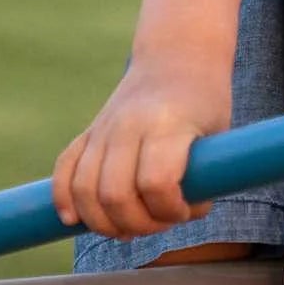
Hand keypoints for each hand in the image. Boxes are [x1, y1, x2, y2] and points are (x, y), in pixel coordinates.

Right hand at [52, 61, 230, 239]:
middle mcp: (129, 124)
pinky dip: (64, 199)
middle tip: (159, 222)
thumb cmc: (205, 101)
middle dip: (136, 224)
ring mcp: (104, 127)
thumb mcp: (219, 133)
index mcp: (168, 123)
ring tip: (128, 228)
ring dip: (103, 222)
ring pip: (84, 188)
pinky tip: (74, 220)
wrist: (177, 56)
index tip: (185, 211)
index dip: (169, 211)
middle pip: (114, 194)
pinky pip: (64, 169)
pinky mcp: (89, 132)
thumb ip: (204, 177)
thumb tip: (183, 215)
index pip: (156, 183)